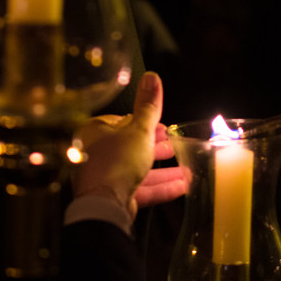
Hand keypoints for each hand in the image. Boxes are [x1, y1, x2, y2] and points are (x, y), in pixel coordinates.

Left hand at [71, 72, 185, 221]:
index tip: (163, 128)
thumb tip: (152, 76)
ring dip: (162, 170)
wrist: (105, 204)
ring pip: (137, 170)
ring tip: (186, 168)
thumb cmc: (117, 161)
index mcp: (94, 132)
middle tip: (175, 146)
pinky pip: (139, 188)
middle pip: (131, 147)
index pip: (122, 122)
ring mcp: (104, 177)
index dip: (145, 124)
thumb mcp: (139, 130)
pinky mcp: (114, 196)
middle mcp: (95, 154)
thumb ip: (148, 106)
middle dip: (156, 148)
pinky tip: (181, 186)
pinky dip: (159, 187)